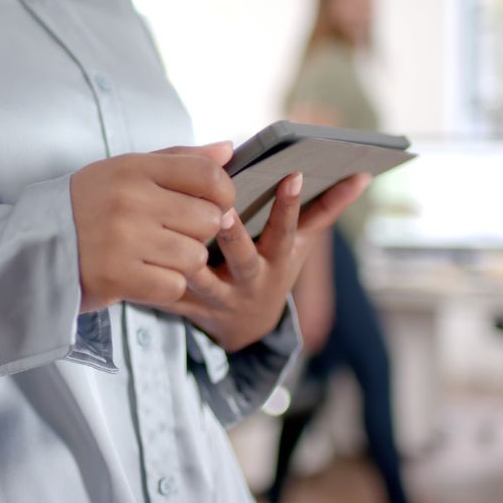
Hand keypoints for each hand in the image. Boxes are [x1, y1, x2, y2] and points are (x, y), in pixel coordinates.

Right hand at [71, 142, 235, 312]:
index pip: (207, 176)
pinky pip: (174, 285)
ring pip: (195, 256)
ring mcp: (123, 241)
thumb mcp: (126, 171)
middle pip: (209, 219)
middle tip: (174, 234)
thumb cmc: (88, 206)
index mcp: (133, 169)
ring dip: (182, 261)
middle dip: (199, 231)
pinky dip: (164, 285)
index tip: (215, 204)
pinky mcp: (117, 278)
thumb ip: (179, 159)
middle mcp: (130, 201)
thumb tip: (228, 150)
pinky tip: (144, 275)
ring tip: (155, 255)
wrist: (32, 247)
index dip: (224, 193)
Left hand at [158, 172, 369, 351]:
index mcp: (278, 259)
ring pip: (202, 280)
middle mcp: (251, 280)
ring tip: (176, 239)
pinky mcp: (189, 308)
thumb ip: (328, 208)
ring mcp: (220, 297)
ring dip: (190, 262)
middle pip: (244, 257)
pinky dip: (154, 282)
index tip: (292, 173)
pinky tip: (137, 263)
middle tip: (225, 211)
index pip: (289, 228)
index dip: (291, 204)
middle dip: (235, 237)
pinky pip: (168, 295)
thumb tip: (364, 173)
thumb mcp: (301, 245)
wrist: (247, 329)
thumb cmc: (273, 268)